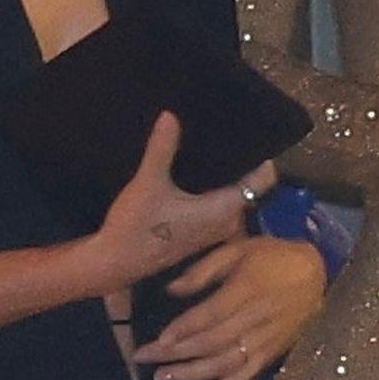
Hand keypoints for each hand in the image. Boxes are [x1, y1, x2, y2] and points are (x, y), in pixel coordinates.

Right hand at [89, 113, 272, 293]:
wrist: (115, 264)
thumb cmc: (135, 226)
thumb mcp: (148, 182)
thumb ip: (162, 148)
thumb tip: (170, 114)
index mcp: (224, 209)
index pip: (263, 181)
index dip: (263, 158)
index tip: (254, 136)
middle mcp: (227, 222)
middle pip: (249, 187)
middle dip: (242, 165)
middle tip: (231, 135)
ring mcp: (215, 232)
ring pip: (233, 198)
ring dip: (227, 179)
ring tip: (215, 150)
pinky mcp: (201, 235)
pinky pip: (220, 207)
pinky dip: (214, 192)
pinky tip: (198, 176)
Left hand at [134, 234, 326, 379]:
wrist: (317, 274)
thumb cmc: (274, 257)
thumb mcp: (240, 249)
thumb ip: (205, 269)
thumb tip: (171, 290)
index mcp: (247, 289)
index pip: (210, 315)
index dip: (183, 329)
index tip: (158, 340)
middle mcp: (255, 319)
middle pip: (211, 341)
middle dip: (175, 352)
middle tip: (144, 358)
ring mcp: (264, 340)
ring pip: (224, 363)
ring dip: (191, 374)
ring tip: (162, 377)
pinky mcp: (271, 355)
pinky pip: (244, 378)